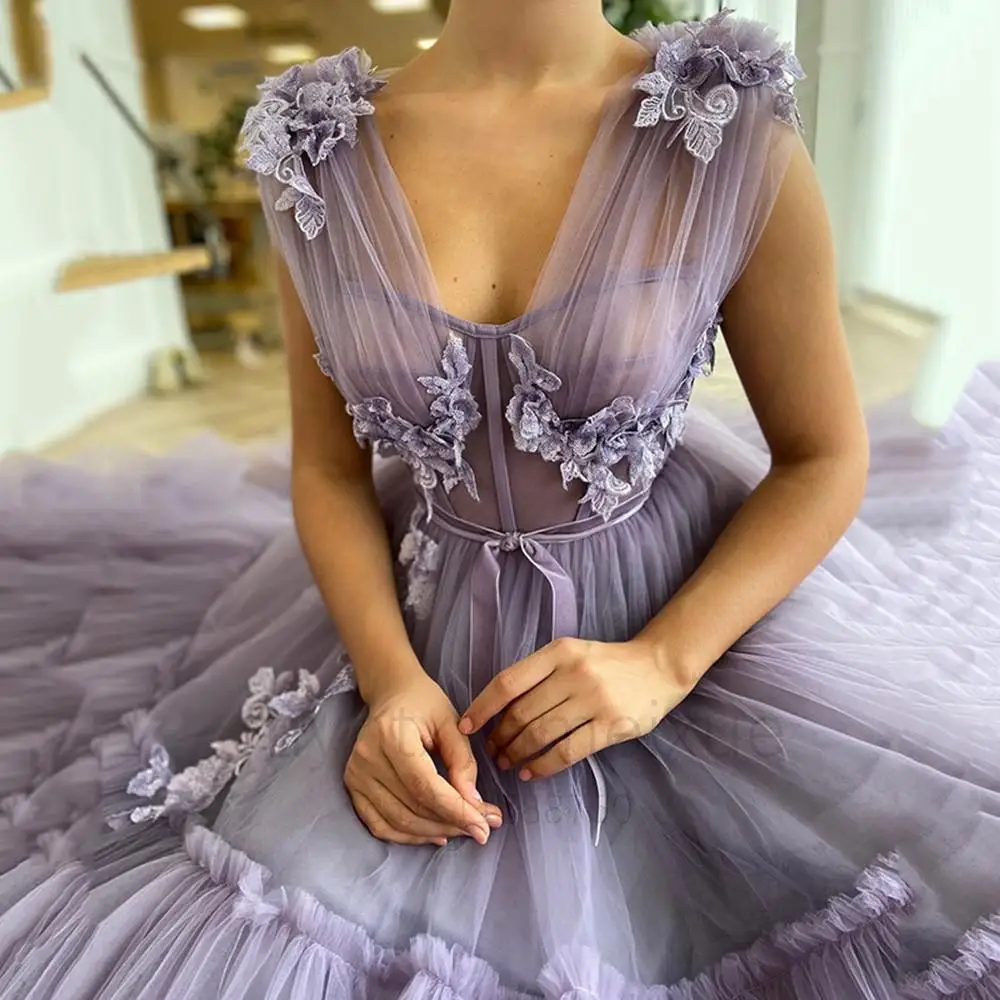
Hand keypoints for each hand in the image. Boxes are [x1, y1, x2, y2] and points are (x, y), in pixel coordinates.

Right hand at [345, 672, 502, 846]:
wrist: (392, 693)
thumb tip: (473, 803)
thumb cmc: (424, 704)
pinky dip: (408, 836)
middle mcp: (368, 757)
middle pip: (414, 807)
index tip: (485, 826)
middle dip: (452, 823)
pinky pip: (379, 825)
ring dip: (435, 832)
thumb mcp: (451, 722)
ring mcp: (356, 774)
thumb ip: (462, 761)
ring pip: (399, 821)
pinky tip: (435, 833)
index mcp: (392, 736)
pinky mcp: (352, 786)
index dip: (456, 810)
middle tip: (483, 827)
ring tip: (464, 829)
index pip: (425, 786)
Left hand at [459, 637, 693, 779]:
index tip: (466, 726)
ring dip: (518, 754)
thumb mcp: (571, 654)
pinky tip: (532, 773)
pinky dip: (544, 766)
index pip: (508, 682)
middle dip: (500, 737)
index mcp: (558, 652)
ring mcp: (593, 700)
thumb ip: (540, 675)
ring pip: (541, 734)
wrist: (658, 666)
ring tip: (508, 763)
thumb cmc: (606, 663)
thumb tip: (499, 709)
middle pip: (522, 713)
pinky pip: (568, 751)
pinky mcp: (611, 725)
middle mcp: (573, 673)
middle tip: (492, 752)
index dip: (482, 707)